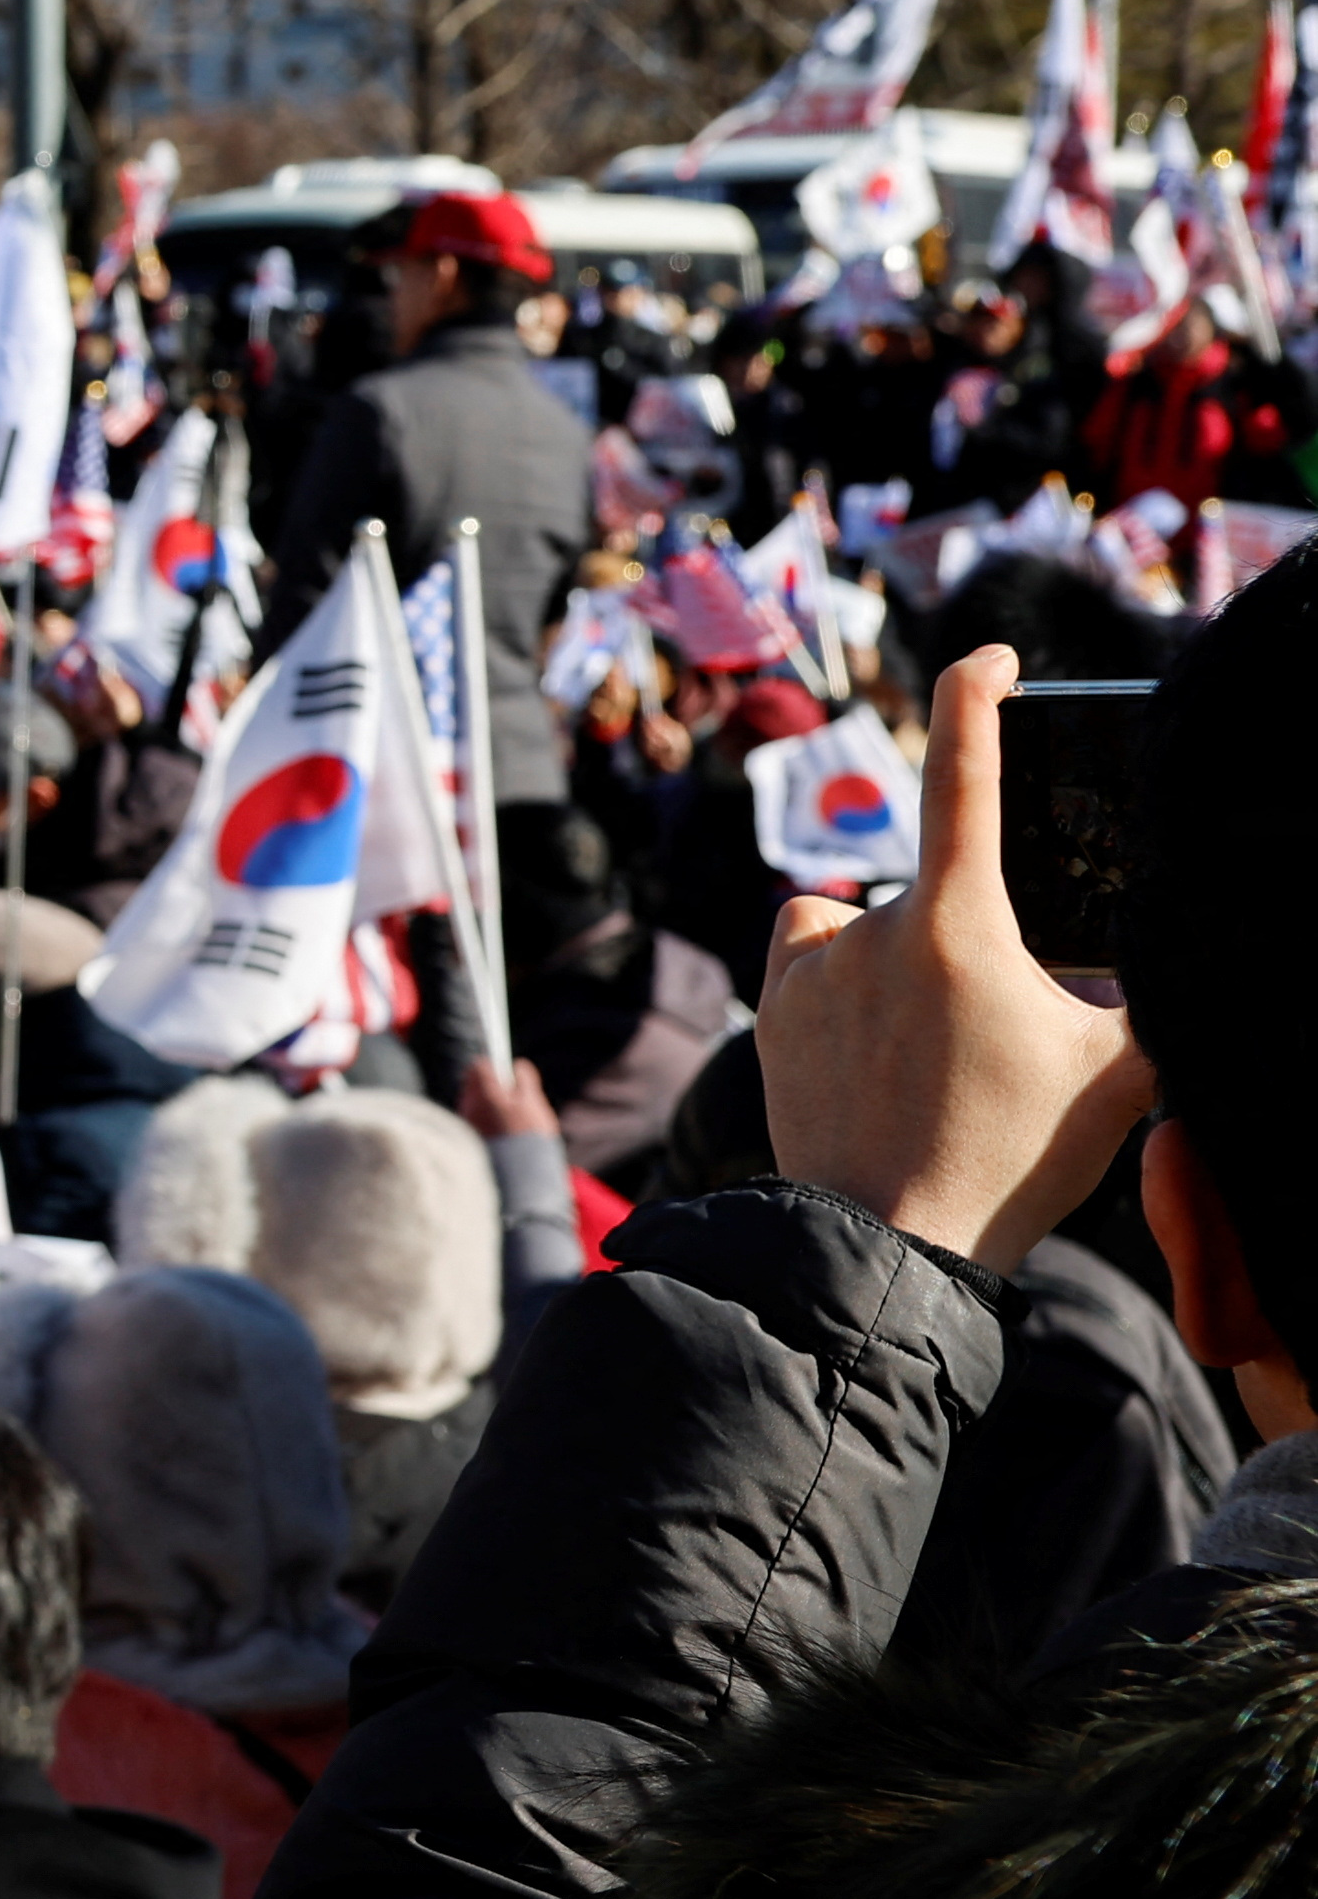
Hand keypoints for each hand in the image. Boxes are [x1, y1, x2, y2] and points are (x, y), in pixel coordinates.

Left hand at [460, 1055, 557, 1140]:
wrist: (519, 1171)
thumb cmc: (529, 1136)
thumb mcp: (533, 1102)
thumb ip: (524, 1080)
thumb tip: (518, 1065)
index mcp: (486, 1093)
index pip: (479, 1066)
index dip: (492, 1062)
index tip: (501, 1064)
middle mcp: (469, 1105)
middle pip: (472, 1082)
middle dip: (489, 1082)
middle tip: (510, 1091)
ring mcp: (466, 1120)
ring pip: (472, 1100)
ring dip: (486, 1100)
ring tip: (508, 1114)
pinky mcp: (466, 1135)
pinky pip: (472, 1117)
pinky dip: (483, 1117)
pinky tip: (500, 1128)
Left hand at [757, 648, 1151, 1268]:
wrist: (885, 1240)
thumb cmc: (1008, 1154)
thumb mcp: (1112, 1067)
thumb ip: (1128, 993)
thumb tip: (1126, 961)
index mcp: (958, 922)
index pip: (964, 771)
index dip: (975, 696)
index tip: (988, 658)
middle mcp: (872, 925)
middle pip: (944, 898)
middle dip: (979, 948)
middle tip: (995, 1046)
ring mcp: (812, 965)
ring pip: (877, 930)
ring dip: (909, 966)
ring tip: (931, 1058)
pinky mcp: (771, 1005)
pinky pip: (815, 952)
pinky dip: (846, 974)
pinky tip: (869, 1038)